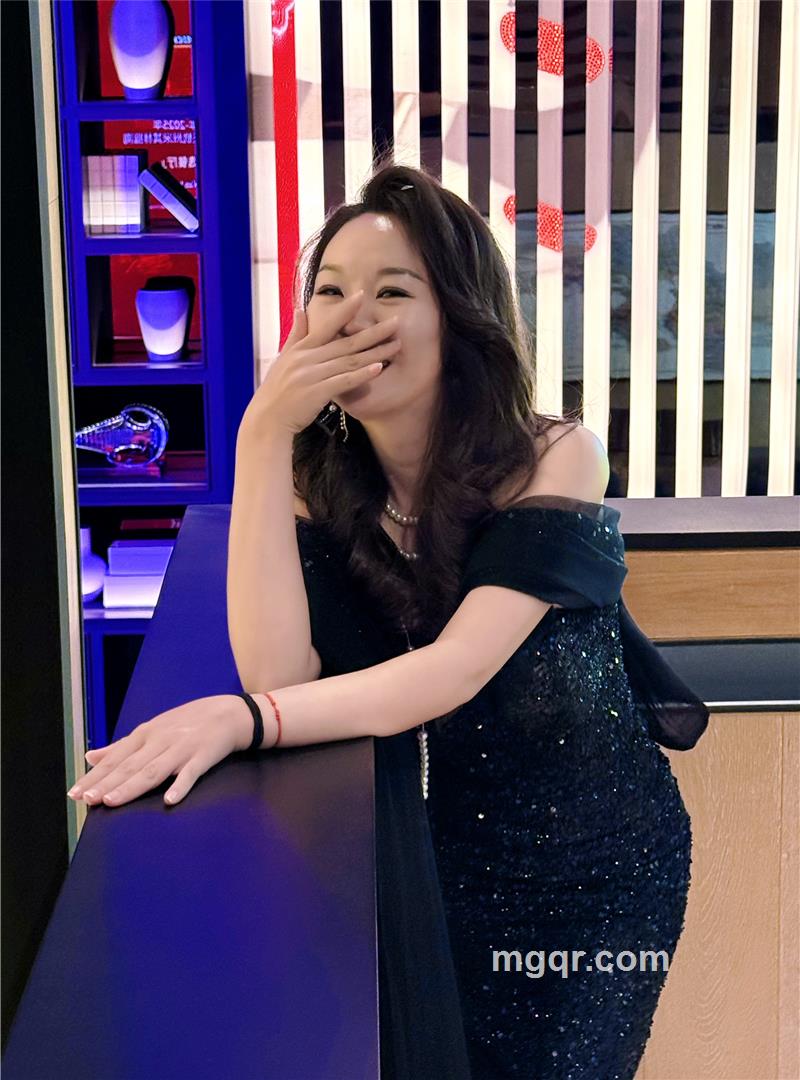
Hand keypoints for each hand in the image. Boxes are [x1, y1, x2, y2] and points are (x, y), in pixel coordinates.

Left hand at [66, 694, 249, 807]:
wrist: (230, 713)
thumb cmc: (188, 723)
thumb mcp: (153, 729)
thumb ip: (121, 746)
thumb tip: (90, 756)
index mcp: (146, 734)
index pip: (115, 759)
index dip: (95, 776)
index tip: (76, 793)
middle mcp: (160, 740)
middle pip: (130, 766)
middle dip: (107, 783)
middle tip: (87, 800)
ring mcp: (182, 748)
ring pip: (153, 770)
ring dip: (132, 786)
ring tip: (113, 801)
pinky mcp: (204, 756)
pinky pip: (191, 773)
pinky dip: (180, 785)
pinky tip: (170, 800)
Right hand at [237, 290, 400, 441]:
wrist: (267, 419)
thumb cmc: (276, 391)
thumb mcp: (284, 359)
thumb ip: (296, 335)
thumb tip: (301, 310)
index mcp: (301, 349)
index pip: (327, 325)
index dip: (345, 310)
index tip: (363, 296)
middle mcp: (307, 358)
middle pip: (346, 342)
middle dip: (373, 332)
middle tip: (396, 322)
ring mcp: (312, 375)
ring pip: (349, 360)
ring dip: (375, 352)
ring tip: (396, 345)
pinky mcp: (317, 392)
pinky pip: (344, 381)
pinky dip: (362, 375)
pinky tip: (379, 368)